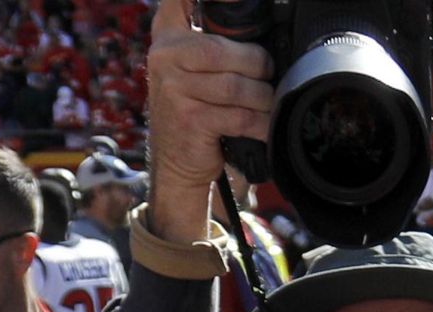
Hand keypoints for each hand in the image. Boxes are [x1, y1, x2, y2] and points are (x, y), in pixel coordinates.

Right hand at [147, 0, 272, 246]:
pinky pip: (239, 116)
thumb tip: (260, 29)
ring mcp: (173, 88)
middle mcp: (164, 56)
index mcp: (168, 35)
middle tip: (267, 75)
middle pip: (222, 50)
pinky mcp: (189, 119)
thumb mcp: (193, 68)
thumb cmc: (196, 109)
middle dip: (256, 64)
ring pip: (235, 85)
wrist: (177, 161)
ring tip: (267, 103)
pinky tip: (264, 125)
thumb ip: (213, 43)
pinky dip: (259, 123)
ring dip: (262, 97)